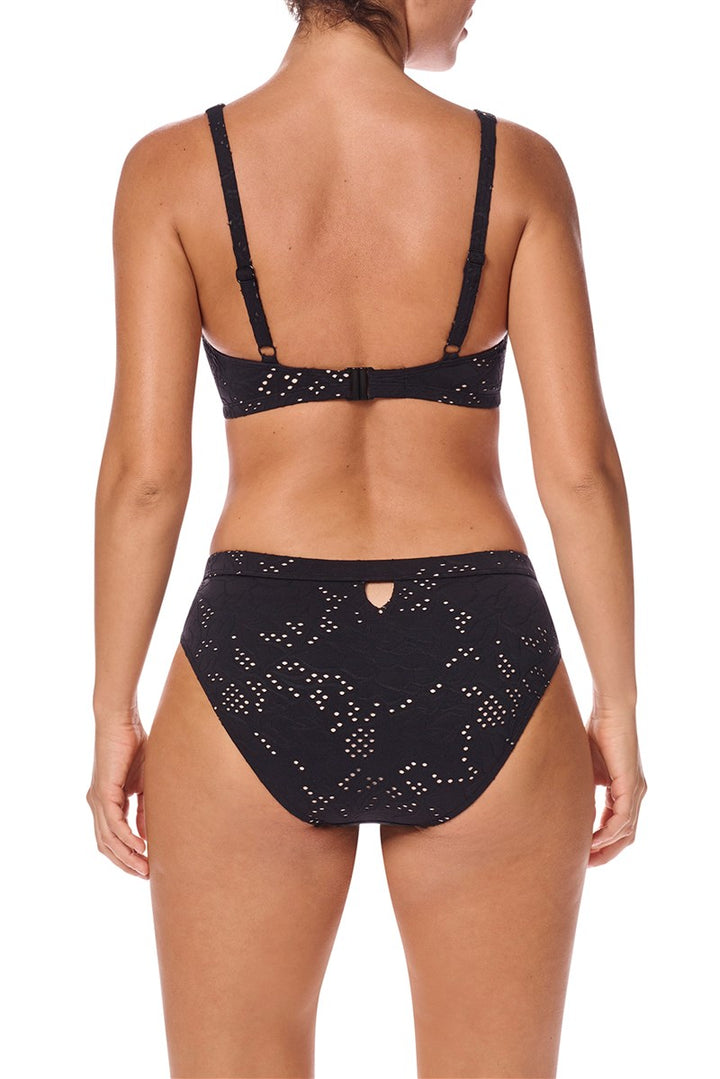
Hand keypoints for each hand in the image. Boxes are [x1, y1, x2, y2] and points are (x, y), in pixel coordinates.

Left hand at [87, 715, 148, 877]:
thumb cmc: (134, 745)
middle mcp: (97, 804)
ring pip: (108, 839)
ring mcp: (97, 799)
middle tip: (145, 876)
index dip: (126, 855)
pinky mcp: (103, 792)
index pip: (111, 838)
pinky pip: (113, 824)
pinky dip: (126, 839)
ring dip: (127, 856)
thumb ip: (143, 807)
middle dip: (126, 863)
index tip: (145, 867)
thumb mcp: (143, 782)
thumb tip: (146, 832)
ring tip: (145, 868)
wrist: (121, 721)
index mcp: (106, 801)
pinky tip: (140, 847)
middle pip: (106, 845)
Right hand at [586, 708, 646, 866]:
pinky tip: (593, 840)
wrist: (609, 710)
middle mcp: (635, 794)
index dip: (601, 843)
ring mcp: (635, 790)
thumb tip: (566, 806)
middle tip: (585, 866)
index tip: (582, 854)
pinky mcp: (631, 785)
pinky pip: (623, 819)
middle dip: (606, 854)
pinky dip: (608, 833)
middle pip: (625, 837)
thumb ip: (583, 789)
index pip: (618, 826)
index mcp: (624, 790)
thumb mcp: (585, 768)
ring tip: (585, 857)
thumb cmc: (595, 732)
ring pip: (625, 832)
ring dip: (605, 848)